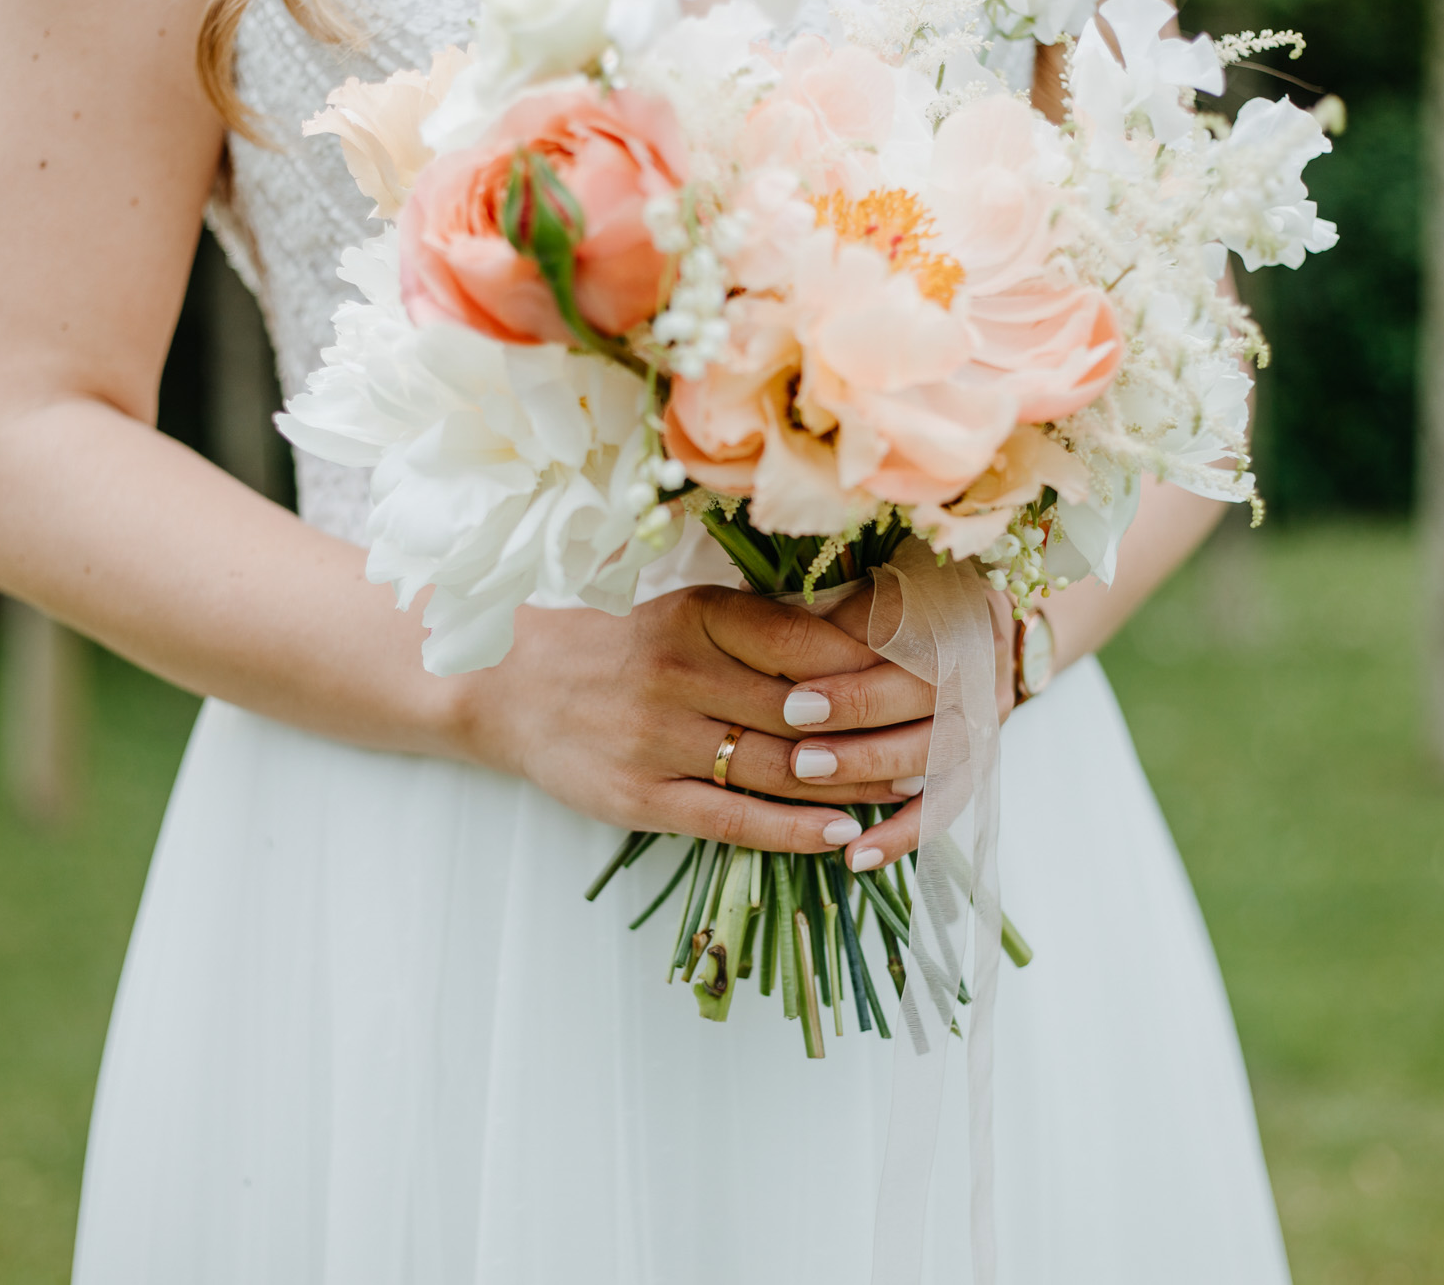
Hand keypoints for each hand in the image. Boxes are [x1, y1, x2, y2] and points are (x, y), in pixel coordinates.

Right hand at [452, 586, 947, 852]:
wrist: (501, 685)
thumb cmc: (610, 643)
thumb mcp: (680, 611)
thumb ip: (758, 625)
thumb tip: (861, 633)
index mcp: (692, 613)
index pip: (805, 641)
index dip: (873, 665)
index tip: (928, 677)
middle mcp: (676, 672)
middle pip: (804, 709)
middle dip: (880, 728)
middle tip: (942, 739)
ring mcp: (655, 739)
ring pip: (777, 767)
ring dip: (852, 782)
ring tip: (909, 789)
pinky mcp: (639, 797)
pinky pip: (732, 818)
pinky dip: (793, 829)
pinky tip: (840, 833)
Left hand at [788, 585, 1017, 873]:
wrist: (950, 625)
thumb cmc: (881, 602)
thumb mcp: (854, 591)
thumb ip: (825, 611)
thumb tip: (772, 627)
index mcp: (956, 608)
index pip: (910, 639)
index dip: (853, 669)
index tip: (795, 695)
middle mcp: (982, 663)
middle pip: (928, 694)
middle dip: (858, 717)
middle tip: (796, 738)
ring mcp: (984, 718)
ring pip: (936, 752)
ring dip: (870, 768)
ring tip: (809, 777)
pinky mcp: (974, 764)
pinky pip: (943, 807)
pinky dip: (900, 835)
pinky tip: (855, 858)